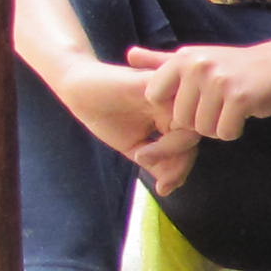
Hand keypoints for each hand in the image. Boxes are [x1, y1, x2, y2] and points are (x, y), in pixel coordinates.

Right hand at [57, 61, 199, 194]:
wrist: (77, 89)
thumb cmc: (105, 115)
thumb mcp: (133, 147)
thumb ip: (155, 164)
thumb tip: (170, 187)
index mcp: (172, 116)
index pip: (189, 143)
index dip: (181, 168)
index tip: (163, 188)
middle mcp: (172, 103)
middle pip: (193, 135)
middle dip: (180, 163)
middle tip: (162, 181)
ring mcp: (163, 91)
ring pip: (186, 122)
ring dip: (169, 149)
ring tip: (142, 160)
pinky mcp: (148, 82)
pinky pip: (169, 104)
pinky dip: (161, 134)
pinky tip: (140, 151)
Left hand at [132, 39, 270, 141]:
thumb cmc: (235, 66)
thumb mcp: (195, 58)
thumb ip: (161, 61)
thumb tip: (129, 55)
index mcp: (182, 58)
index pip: (154, 97)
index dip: (173, 107)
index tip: (194, 98)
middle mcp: (197, 66)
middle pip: (180, 120)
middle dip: (199, 120)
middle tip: (218, 104)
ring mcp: (219, 81)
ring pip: (202, 130)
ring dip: (218, 126)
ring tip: (230, 107)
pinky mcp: (240, 98)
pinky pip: (225, 133)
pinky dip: (234, 130)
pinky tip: (243, 113)